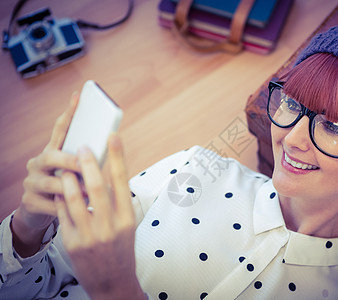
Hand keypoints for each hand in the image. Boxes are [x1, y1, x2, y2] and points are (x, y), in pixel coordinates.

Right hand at [11, 94, 80, 256]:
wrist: (42, 213)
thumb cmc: (67, 188)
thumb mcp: (76, 172)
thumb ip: (88, 160)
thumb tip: (111, 145)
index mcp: (53, 152)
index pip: (60, 129)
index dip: (69, 113)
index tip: (79, 96)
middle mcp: (39, 164)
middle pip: (51, 156)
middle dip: (70, 160)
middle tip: (85, 164)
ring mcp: (32, 183)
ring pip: (50, 182)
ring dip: (71, 187)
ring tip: (88, 191)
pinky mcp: (30, 202)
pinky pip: (50, 205)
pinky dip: (66, 208)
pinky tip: (78, 209)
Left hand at [56, 135, 144, 299]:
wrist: (112, 283)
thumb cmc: (122, 250)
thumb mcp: (128, 227)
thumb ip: (119, 203)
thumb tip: (109, 176)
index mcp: (127, 219)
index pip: (122, 181)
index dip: (118, 156)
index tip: (113, 136)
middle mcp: (110, 226)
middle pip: (96, 186)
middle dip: (87, 162)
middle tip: (82, 146)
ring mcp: (90, 236)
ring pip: (75, 199)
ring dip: (68, 179)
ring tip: (66, 168)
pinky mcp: (72, 244)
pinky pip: (63, 215)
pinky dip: (61, 199)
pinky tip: (61, 191)